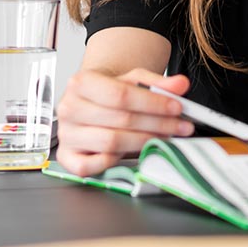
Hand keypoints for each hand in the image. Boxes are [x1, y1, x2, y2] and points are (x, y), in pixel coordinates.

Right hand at [54, 68, 193, 175]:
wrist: (88, 101)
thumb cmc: (108, 92)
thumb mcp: (132, 80)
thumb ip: (157, 83)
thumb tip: (180, 85)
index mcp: (81, 83)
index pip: (120, 95)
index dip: (152, 104)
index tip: (176, 108)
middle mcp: (70, 108)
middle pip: (120, 120)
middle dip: (156, 124)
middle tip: (180, 126)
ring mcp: (67, 135)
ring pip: (110, 143)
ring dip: (143, 142)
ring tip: (164, 138)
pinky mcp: (67, 158)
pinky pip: (91, 166)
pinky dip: (113, 161)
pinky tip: (130, 153)